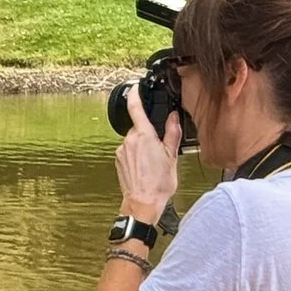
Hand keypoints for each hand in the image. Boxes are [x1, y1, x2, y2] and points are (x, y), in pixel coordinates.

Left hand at [115, 82, 180, 224]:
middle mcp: (129, 141)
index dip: (135, 95)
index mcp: (143, 136)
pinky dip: (136, 156)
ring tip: (152, 163)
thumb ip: (172, 132)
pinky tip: (144, 168)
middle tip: (159, 150)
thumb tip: (173, 117)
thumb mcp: (171, 155)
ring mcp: (121, 152)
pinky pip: (128, 152)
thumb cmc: (158, 184)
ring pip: (134, 141)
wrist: (143, 203)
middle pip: (138, 128)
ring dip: (142, 147)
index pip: (136, 108)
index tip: (135, 88)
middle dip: (148, 134)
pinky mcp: (118, 161)